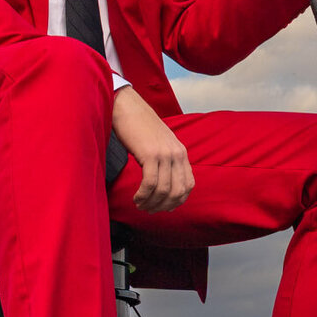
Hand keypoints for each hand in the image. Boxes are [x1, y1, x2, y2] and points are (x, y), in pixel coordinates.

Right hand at [110, 87, 193, 211]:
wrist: (127, 107)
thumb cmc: (139, 127)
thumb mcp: (160, 144)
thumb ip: (166, 161)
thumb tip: (164, 187)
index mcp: (181, 152)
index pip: (188, 185)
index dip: (177, 201)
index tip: (163, 207)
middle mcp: (177, 154)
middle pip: (177, 192)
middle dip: (163, 206)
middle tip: (149, 209)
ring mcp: (165, 154)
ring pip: (164, 190)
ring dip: (151, 203)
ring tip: (140, 204)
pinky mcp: (150, 154)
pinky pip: (150, 183)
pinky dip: (143, 195)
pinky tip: (136, 198)